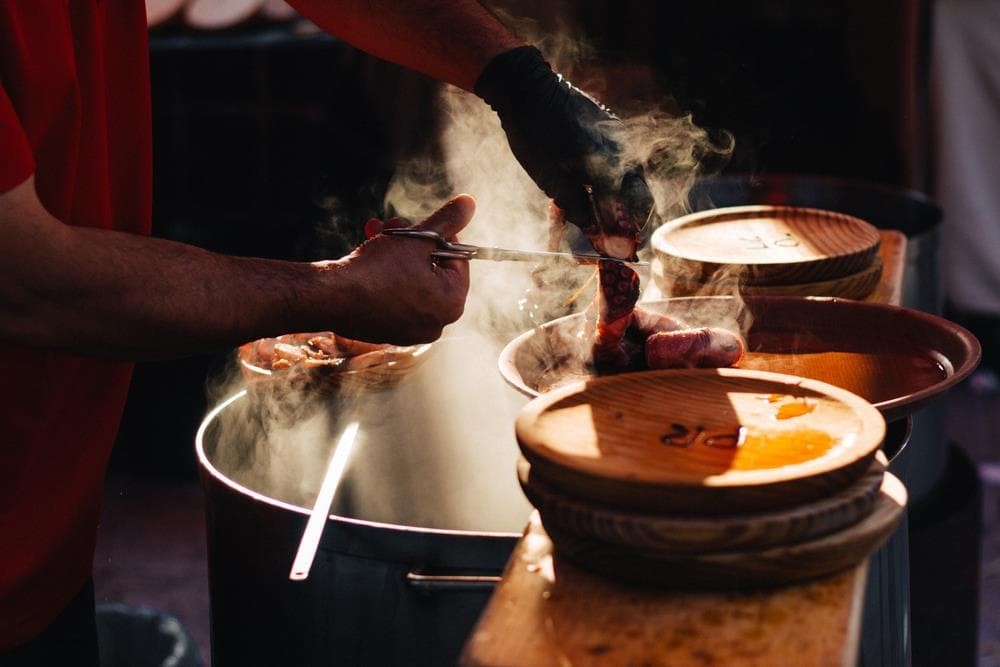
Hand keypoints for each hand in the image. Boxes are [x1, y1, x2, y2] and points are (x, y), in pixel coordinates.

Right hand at [329, 195, 473, 344]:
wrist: (330, 297)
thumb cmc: (377, 270)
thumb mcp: (416, 239)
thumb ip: (446, 221)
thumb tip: (468, 203)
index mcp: (452, 304)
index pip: (458, 259)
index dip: (439, 235)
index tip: (421, 226)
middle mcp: (436, 324)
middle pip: (433, 270)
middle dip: (412, 243)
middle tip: (395, 226)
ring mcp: (410, 331)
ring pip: (410, 281)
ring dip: (396, 254)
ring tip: (376, 235)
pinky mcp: (386, 331)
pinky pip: (393, 297)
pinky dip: (384, 278)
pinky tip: (368, 261)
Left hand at [475, 47, 653, 259]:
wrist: (526, 88)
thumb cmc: (534, 136)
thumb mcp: (553, 181)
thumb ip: (579, 210)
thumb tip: (597, 237)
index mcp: (610, 166)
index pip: (632, 211)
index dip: (627, 236)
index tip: (619, 253)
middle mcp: (623, 151)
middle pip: (639, 197)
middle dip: (628, 223)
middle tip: (612, 242)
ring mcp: (619, 138)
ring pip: (630, 181)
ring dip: (619, 205)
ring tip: (600, 222)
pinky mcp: (611, 130)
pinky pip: (619, 163)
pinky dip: (611, 184)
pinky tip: (593, 196)